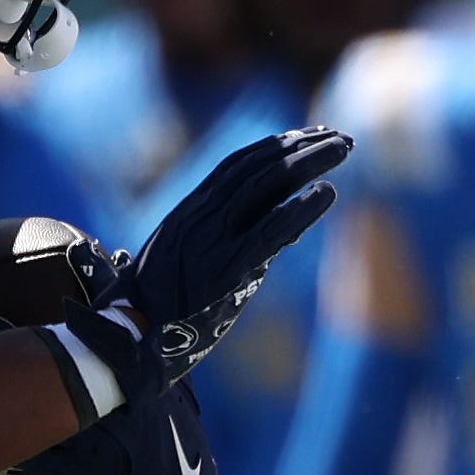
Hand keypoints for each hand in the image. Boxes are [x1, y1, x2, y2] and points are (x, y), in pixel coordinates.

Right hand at [124, 127, 350, 374]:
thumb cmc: (160, 308)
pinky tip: (327, 192)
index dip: (275, 146)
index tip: (309, 135)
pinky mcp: (225, 270)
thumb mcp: (186, 262)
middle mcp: (199, 217)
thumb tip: (281, 234)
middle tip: (342, 137)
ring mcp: (211, 241)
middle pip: (257, 167)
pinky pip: (270, 232)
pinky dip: (300, 210)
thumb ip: (226, 241)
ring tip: (344, 149)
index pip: (237, 164)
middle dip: (302, 147)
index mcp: (188, 212)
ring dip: (309, 163)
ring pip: (266, 187)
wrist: (130, 339)